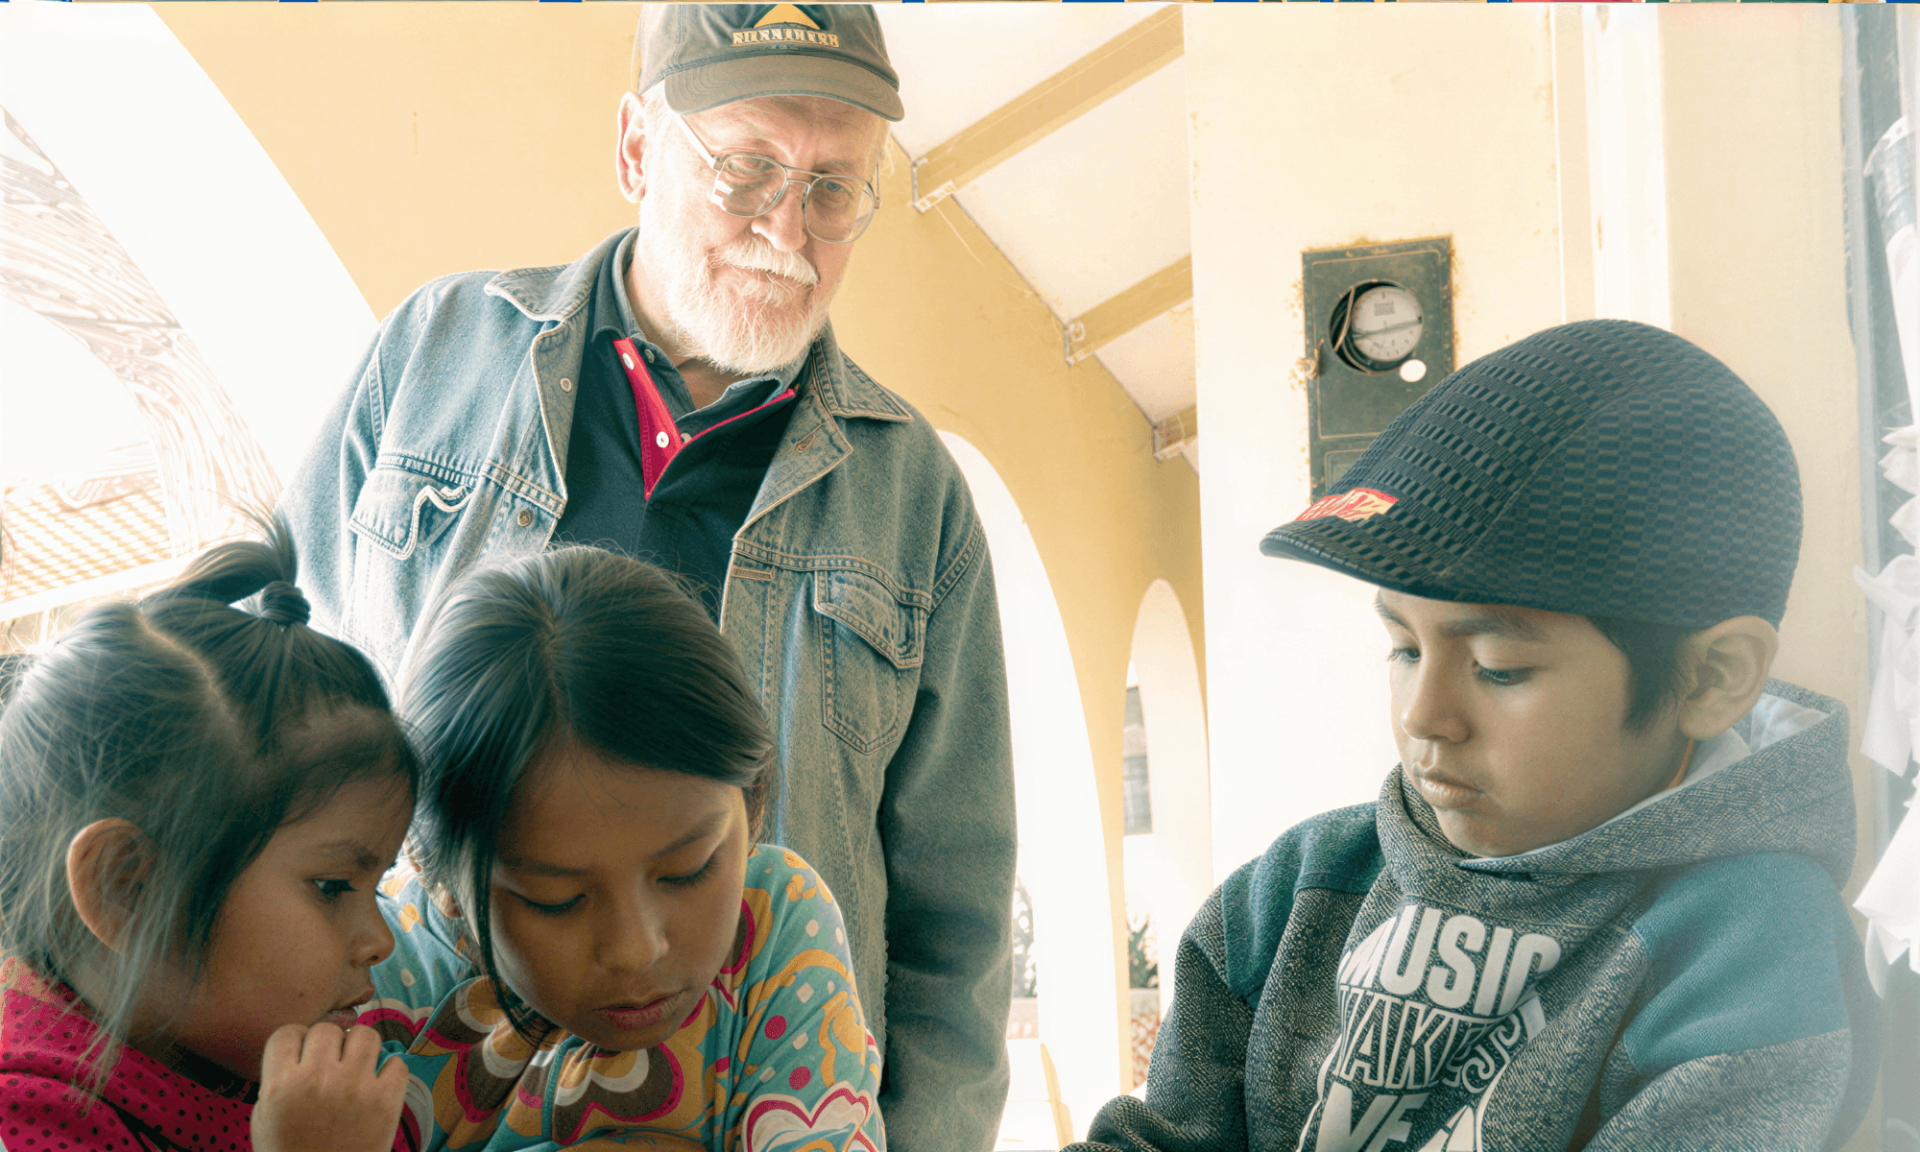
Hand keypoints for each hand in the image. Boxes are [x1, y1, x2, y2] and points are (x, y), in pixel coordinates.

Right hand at [251, 1023, 408, 1151]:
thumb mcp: (264, 1119)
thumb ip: (278, 1079)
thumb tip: (301, 1048)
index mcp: (280, 1086)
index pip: (287, 1032)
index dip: (296, 1041)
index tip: (303, 1054)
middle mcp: (317, 1080)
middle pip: (327, 1029)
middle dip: (329, 1044)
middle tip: (332, 1064)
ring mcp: (354, 1088)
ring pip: (365, 1034)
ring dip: (361, 1047)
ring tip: (358, 1066)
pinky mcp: (386, 1101)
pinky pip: (396, 1062)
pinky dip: (390, 1071)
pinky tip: (379, 1086)